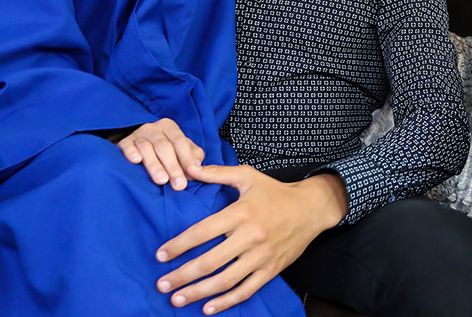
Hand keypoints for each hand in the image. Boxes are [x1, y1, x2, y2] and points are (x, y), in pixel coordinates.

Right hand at [115, 118, 204, 189]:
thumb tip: (196, 168)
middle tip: (179, 185)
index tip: (192, 174)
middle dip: (173, 167)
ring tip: (162, 180)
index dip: (186, 158)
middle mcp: (153, 128)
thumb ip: (193, 157)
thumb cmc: (167, 151)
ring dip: (154, 165)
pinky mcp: (124, 142)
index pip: (180, 141)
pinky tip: (136, 160)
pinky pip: (127, 146)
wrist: (138, 147)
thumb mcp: (182, 150)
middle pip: (164, 146)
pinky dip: (131, 152)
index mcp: (170, 127)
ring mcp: (137, 134)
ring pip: (146, 148)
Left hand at [155, 165, 346, 313]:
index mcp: (241, 213)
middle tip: (162, 284)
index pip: (202, 232)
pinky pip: (246, 290)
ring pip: (225, 280)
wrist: (311, 209)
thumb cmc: (276, 192)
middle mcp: (250, 236)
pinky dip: (226, 302)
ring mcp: (262, 256)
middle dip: (182, 275)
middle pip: (210, 261)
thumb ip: (217, 173)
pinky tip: (208, 308)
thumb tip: (190, 168)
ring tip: (177, 299)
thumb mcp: (248, 177)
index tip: (161, 255)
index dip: (179, 245)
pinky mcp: (271, 269)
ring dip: (199, 292)